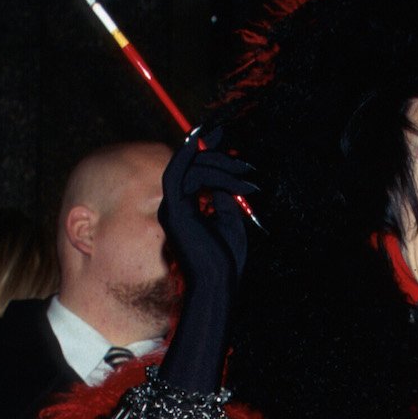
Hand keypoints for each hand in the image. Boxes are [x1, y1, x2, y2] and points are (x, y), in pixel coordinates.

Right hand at [157, 123, 256, 392]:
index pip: (194, 173)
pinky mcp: (173, 208)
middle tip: (241, 159)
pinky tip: (208, 147)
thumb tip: (225, 181)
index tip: (222, 136)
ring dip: (218, 163)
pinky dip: (192, 157)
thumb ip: (223, 200)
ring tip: (245, 174)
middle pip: (192, 166)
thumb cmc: (224, 260)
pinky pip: (179, 173)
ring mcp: (171, 206)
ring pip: (190, 168)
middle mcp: (175, 206)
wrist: (217, 282)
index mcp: (187, 211)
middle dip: (217, 156)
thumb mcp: (229, 222)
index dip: (207, 153)